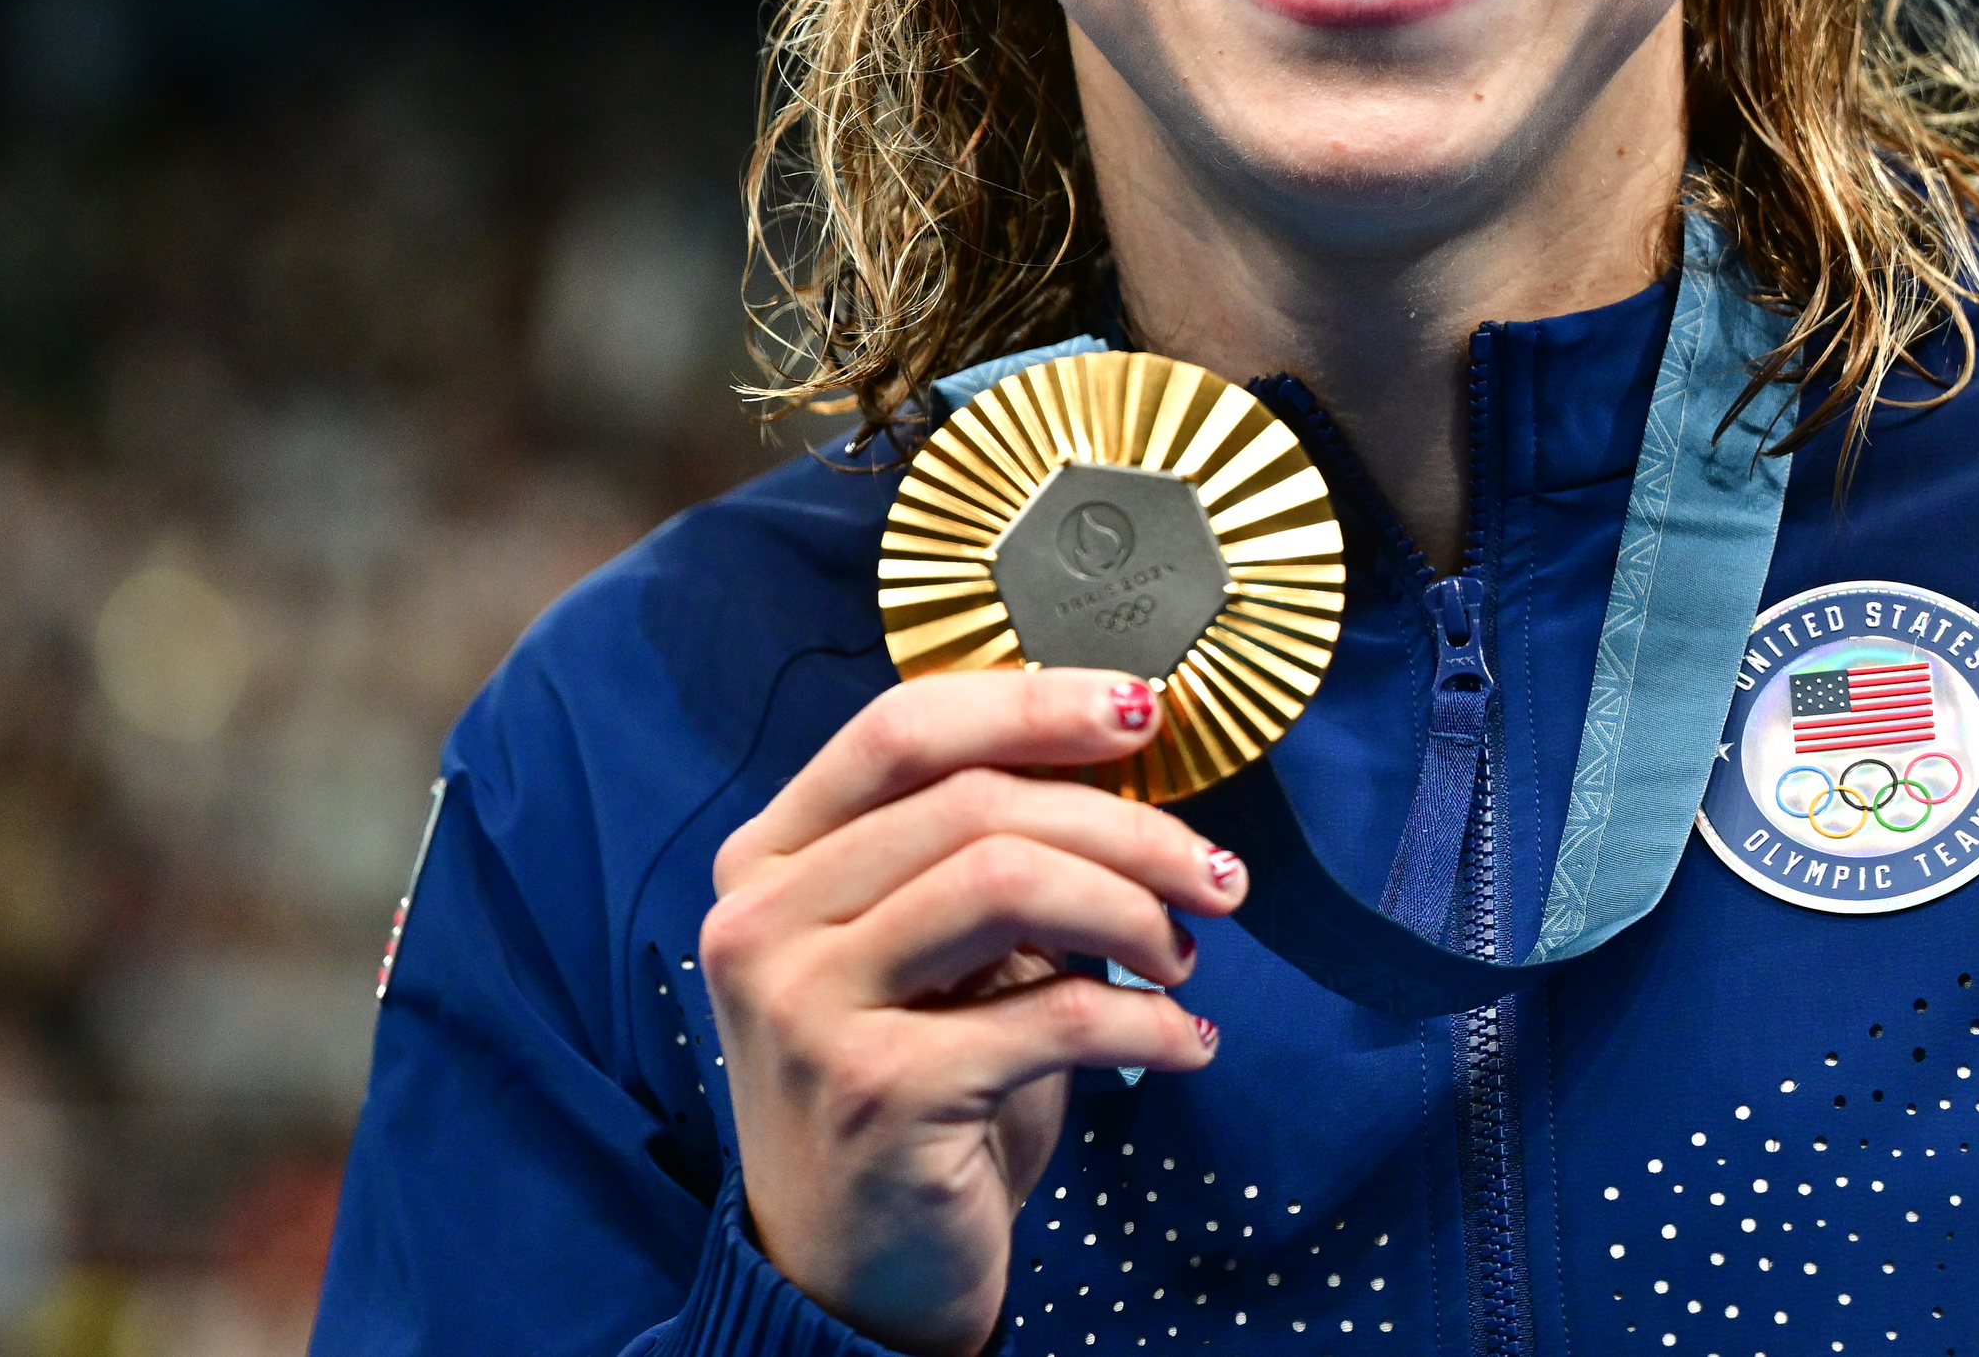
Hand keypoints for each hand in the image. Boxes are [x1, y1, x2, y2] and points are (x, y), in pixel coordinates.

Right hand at [702, 669, 1243, 1355]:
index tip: (1145, 712)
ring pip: (1012, 881)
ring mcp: (807, 1008)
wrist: (853, 1277)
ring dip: (1133, 910)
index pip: (903, 727)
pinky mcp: (876, 1094)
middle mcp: (764, 921)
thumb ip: (973, 850)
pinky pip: (1053, 1014)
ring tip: (1181, 956)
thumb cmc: (911, 1089)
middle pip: (978, 802)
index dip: (1033, 701)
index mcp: (769, 858)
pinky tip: (1183, 1040)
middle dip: (1127, 824)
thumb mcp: (923, 953)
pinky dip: (1147, 1022)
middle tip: (1214, 873)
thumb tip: (1121, 752)